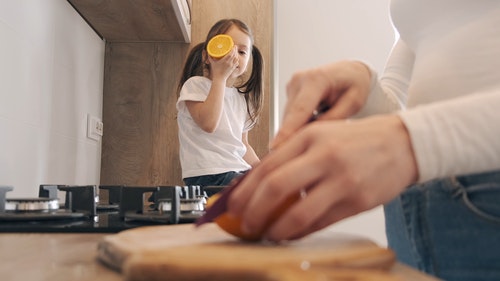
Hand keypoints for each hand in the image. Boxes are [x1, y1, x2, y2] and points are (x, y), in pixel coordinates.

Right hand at [208, 46, 238, 81]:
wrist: (220, 79)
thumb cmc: (215, 71)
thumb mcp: (212, 64)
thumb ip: (210, 58)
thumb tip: (208, 53)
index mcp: (224, 61)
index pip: (231, 54)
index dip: (233, 49)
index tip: (233, 46)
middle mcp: (229, 63)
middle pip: (234, 55)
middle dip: (235, 50)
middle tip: (235, 46)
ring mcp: (232, 66)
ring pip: (236, 58)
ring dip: (236, 54)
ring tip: (235, 51)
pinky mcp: (233, 68)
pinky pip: (237, 62)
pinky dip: (237, 59)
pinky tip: (236, 58)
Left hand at [226, 115, 417, 241]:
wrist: (403, 143)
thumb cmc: (356, 140)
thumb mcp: (321, 135)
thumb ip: (290, 156)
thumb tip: (258, 184)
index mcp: (309, 137)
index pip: (267, 166)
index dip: (244, 190)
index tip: (231, 206)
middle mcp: (324, 156)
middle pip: (275, 188)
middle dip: (253, 211)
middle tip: (245, 224)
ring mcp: (342, 180)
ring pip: (298, 213)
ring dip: (275, 229)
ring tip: (266, 234)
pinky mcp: (357, 201)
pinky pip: (321, 223)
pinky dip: (300, 232)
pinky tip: (291, 234)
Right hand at [271, 60, 371, 148]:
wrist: (350, 72)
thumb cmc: (354, 84)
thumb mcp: (353, 103)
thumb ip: (333, 119)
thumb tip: (311, 134)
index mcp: (317, 79)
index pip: (299, 110)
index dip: (287, 131)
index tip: (278, 147)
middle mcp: (300, 80)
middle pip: (290, 117)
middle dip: (293, 137)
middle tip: (302, 155)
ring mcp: (292, 85)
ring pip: (289, 118)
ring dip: (298, 130)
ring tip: (319, 134)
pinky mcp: (290, 92)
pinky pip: (291, 116)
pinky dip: (299, 125)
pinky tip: (314, 125)